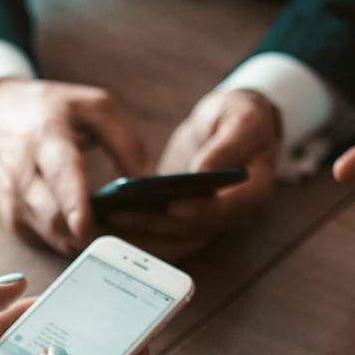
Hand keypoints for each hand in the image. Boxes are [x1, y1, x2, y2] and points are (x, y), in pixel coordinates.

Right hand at [0, 78, 147, 255]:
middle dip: (95, 235)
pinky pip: (52, 243)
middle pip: (55, 218)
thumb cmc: (49, 109)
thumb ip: (126, 141)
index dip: (72, 202)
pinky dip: (78, 244)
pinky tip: (99, 235)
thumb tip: (149, 182)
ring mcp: (14, 202)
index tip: (84, 224)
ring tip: (125, 240)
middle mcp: (22, 173)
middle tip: (134, 242)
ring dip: (91, 245)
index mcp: (45, 138)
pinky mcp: (14, 221)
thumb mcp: (93, 106)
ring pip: (55, 237)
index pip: (59, 173)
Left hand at [108, 89, 278, 259]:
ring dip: (136, 232)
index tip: (173, 205)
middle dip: (153, 224)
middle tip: (119, 214)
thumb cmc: (242, 117)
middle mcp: (228, 215)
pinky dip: (132, 228)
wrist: (232, 127)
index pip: (225, 210)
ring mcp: (203, 221)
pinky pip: (157, 230)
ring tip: (102, 218)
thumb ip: (229, 144)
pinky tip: (104, 217)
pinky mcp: (181, 218)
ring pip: (168, 237)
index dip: (199, 211)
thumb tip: (206, 172)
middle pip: (189, 230)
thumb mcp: (243, 118)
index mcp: (252, 193)